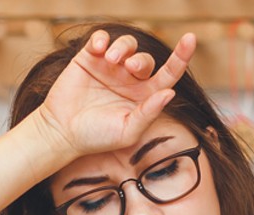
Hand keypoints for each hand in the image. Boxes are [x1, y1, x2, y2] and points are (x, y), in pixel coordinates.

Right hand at [34, 30, 195, 157]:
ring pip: (126, 45)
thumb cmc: (97, 137)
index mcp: (144, 96)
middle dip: (140, 60)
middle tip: (128, 68)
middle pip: (145, 59)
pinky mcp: (89, 58)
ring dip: (123, 48)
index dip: (181, 56)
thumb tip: (170, 93)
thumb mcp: (127, 131)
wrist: (62, 132)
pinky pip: (101, 39)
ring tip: (110, 60)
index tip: (190, 38)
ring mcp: (109, 68)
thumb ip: (149, 113)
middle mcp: (129, 80)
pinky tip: (98, 48)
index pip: (169, 73)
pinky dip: (102, 38)